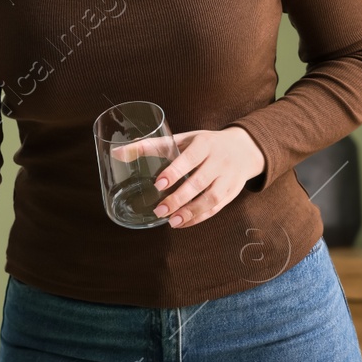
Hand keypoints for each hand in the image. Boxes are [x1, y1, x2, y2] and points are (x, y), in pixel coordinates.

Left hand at [121, 126, 264, 228]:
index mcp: (205, 143)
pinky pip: (217, 208)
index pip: (191, 158)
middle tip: (159, 210)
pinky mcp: (232, 192)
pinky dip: (199, 217)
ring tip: (171, 221)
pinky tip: (183, 223)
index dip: (176, 171)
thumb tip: (118, 153)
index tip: (159, 184)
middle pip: (200, 182)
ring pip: (211, 198)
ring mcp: (228, 177)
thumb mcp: (183, 139)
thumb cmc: (205, 143)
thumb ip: (152, 146)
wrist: (244, 148)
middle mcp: (219, 160)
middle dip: (179, 198)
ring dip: (191, 212)